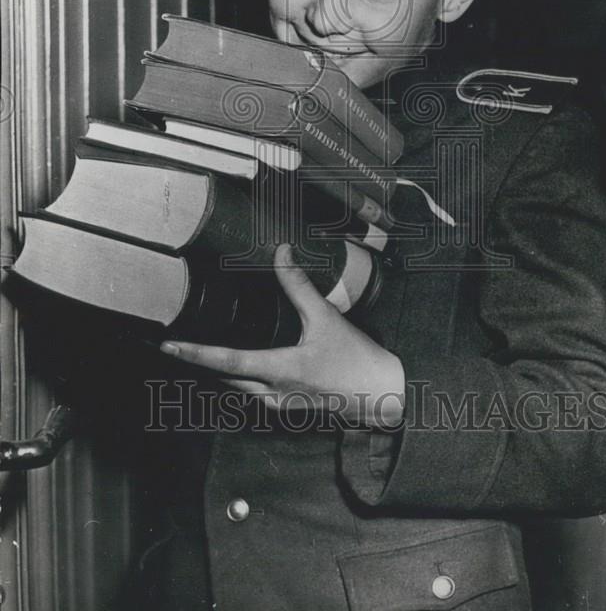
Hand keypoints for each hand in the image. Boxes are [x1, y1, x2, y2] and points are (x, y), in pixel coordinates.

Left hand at [160, 243, 404, 428]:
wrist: (381, 395)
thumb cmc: (356, 359)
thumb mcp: (326, 317)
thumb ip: (298, 285)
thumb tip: (281, 253)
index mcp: (280, 369)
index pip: (227, 362)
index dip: (195, 354)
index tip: (168, 346)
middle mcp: (273, 392)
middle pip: (225, 378)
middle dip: (201, 362)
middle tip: (175, 346)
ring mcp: (280, 404)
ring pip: (238, 388)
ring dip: (221, 371)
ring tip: (199, 353)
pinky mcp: (288, 408)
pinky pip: (254, 395)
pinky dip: (241, 379)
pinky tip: (241, 367)